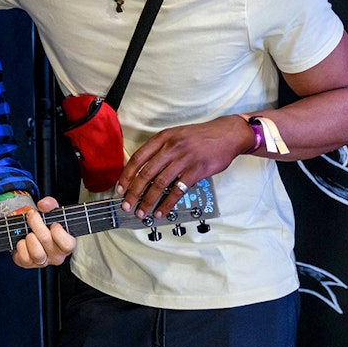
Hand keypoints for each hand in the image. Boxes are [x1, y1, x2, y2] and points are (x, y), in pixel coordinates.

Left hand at [11, 198, 75, 268]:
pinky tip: (23, 241)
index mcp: (66, 245)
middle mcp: (56, 256)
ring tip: (29, 232)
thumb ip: (50, 204)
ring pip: (36, 253)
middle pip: (47, 241)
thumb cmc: (46, 225)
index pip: (68, 245)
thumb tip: (43, 204)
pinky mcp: (28, 264)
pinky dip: (21, 246)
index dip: (58, 232)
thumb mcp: (52, 212)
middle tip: (32, 215)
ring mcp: (43, 262)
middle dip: (36, 224)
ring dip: (29, 237)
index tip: (53, 224)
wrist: (32, 234)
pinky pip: (24, 258)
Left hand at [117, 115, 253, 218]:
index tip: (120, 189)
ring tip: (142, 212)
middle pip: (145, 174)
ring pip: (159, 184)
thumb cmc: (200, 136)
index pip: (137, 158)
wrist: (227, 134)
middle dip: (133, 193)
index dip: (126, 175)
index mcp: (162, 138)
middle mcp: (171, 148)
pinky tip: (160, 211)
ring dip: (148, 201)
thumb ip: (160, 149)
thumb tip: (143, 170)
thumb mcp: (176, 135)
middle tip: (127, 205)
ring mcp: (183, 160)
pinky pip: (177, 191)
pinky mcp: (196, 171)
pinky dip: (167, 203)